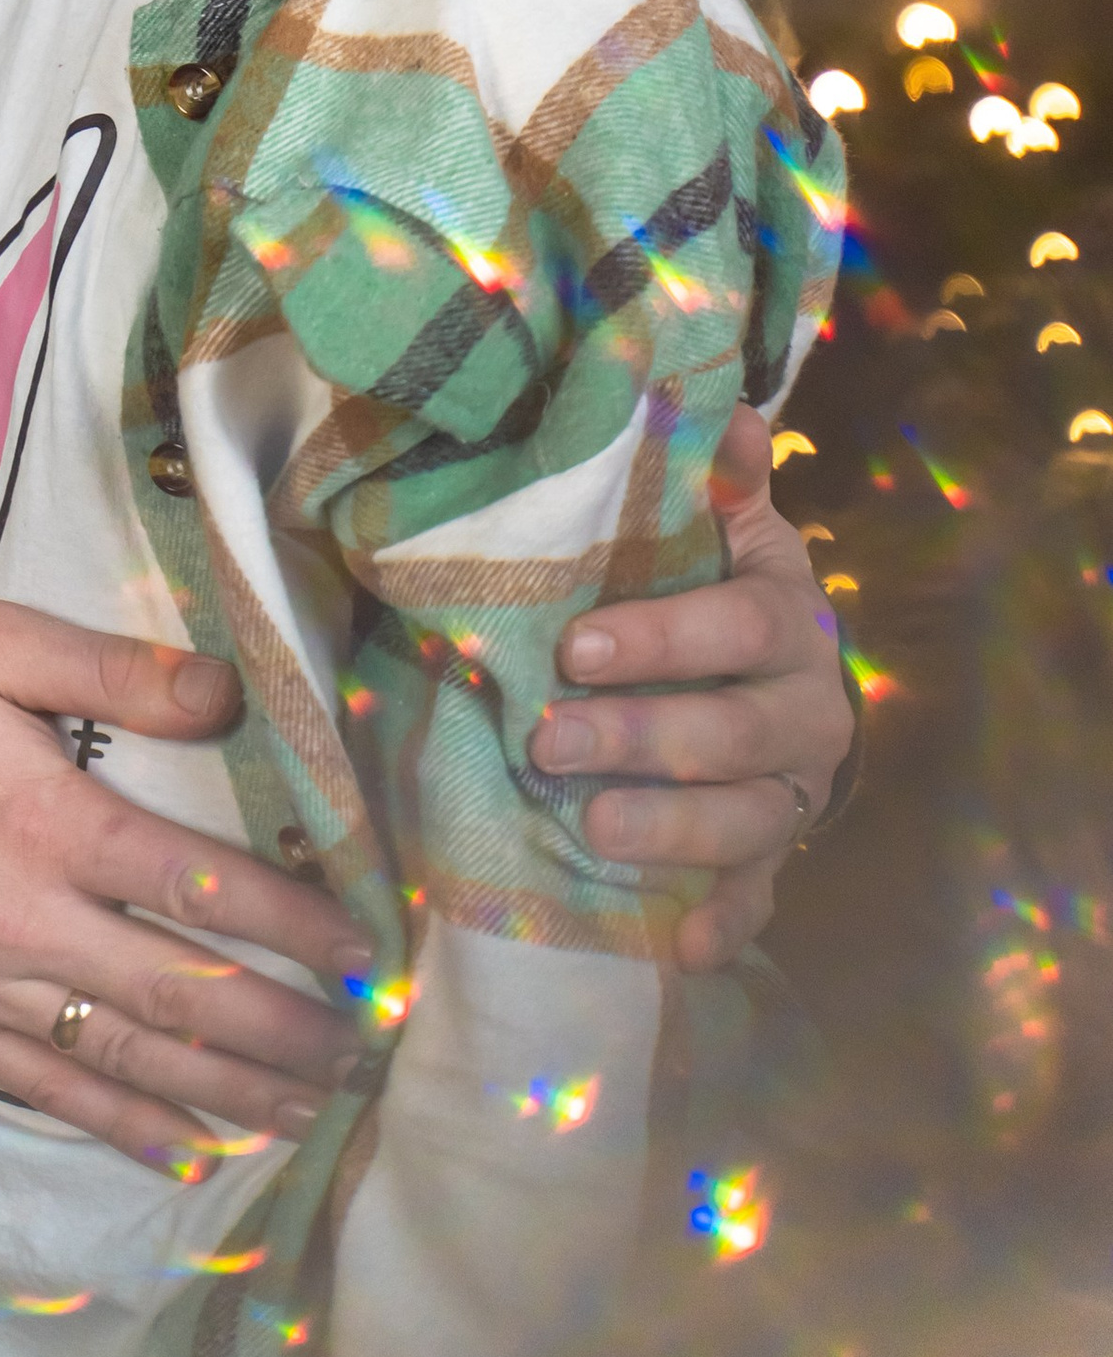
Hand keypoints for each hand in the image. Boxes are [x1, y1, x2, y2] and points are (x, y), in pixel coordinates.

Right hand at [0, 601, 372, 1168]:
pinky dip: (127, 1130)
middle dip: (280, 1030)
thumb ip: (115, 667)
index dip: (289, 921)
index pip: (197, 883)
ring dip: (227, 1092)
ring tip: (307, 1111)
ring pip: (128, 1059)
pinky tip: (190, 1155)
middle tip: (358, 1049)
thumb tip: (225, 692)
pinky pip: (52, 1092)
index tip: (357, 949)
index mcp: (50, 821)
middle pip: (180, 995)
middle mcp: (29, 921)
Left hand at [532, 404, 849, 967]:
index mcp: (788, 615)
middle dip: (643, 739)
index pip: (739, 625)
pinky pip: (758, 898)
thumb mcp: (716, 525)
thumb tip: (725, 407)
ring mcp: (793, 790)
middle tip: (549, 742)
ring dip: (670, 831)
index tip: (572, 647)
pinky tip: (677, 948)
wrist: (767, 672)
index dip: (662, 638)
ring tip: (589, 829)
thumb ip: (715, 476)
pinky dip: (722, 924)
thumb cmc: (709, 583)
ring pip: (748, 821)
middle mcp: (807, 708)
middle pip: (737, 734)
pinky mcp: (773, 857)